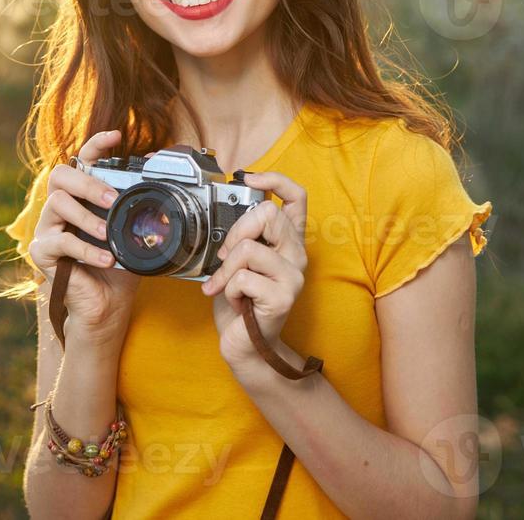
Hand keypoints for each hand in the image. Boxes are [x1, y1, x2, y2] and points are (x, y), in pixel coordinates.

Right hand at [26, 129, 140, 347]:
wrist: (108, 304)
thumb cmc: (119, 265)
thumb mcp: (134, 232)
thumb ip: (140, 206)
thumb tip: (160, 178)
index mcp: (83, 196)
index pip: (83, 160)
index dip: (96, 144)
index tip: (116, 135)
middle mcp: (62, 207)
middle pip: (61, 175)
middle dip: (88, 182)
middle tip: (112, 199)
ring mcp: (48, 228)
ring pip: (57, 203)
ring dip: (87, 217)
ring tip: (107, 233)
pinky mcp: (42, 252)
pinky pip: (60, 241)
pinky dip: (86, 249)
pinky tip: (105, 258)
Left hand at [201, 171, 307, 374]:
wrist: (245, 345)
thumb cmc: (241, 301)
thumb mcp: (241, 260)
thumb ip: (244, 236)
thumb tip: (228, 212)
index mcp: (288, 241)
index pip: (297, 196)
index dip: (275, 179)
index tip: (250, 178)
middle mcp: (297, 254)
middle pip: (267, 214)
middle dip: (236, 231)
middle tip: (226, 256)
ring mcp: (293, 276)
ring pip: (249, 249)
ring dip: (226, 269)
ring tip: (226, 285)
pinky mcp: (283, 297)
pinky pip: (243, 278)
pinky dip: (228, 289)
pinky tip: (236, 302)